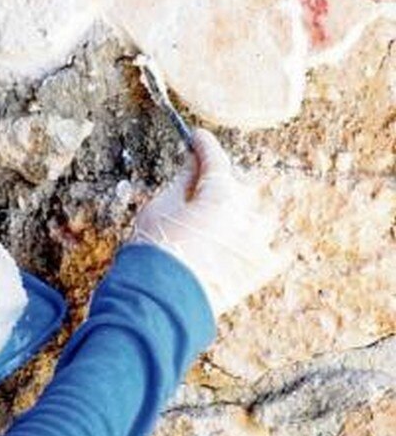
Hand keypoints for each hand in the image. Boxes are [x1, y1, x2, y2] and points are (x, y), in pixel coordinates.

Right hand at [129, 129, 286, 315]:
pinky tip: (254, 243)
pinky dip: (268, 242)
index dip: (204, 144)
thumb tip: (192, 162)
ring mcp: (259, 241)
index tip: (196, 137)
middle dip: (222, 183)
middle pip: (241, 185)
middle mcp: (247, 212)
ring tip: (222, 223)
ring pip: (261, 214)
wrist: (163, 298)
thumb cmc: (156, 248)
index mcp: (220, 193)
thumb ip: (181, 181)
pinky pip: (279, 247)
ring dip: (244, 213)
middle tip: (200, 189)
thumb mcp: (159, 206)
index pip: (215, 158)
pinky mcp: (265, 268)